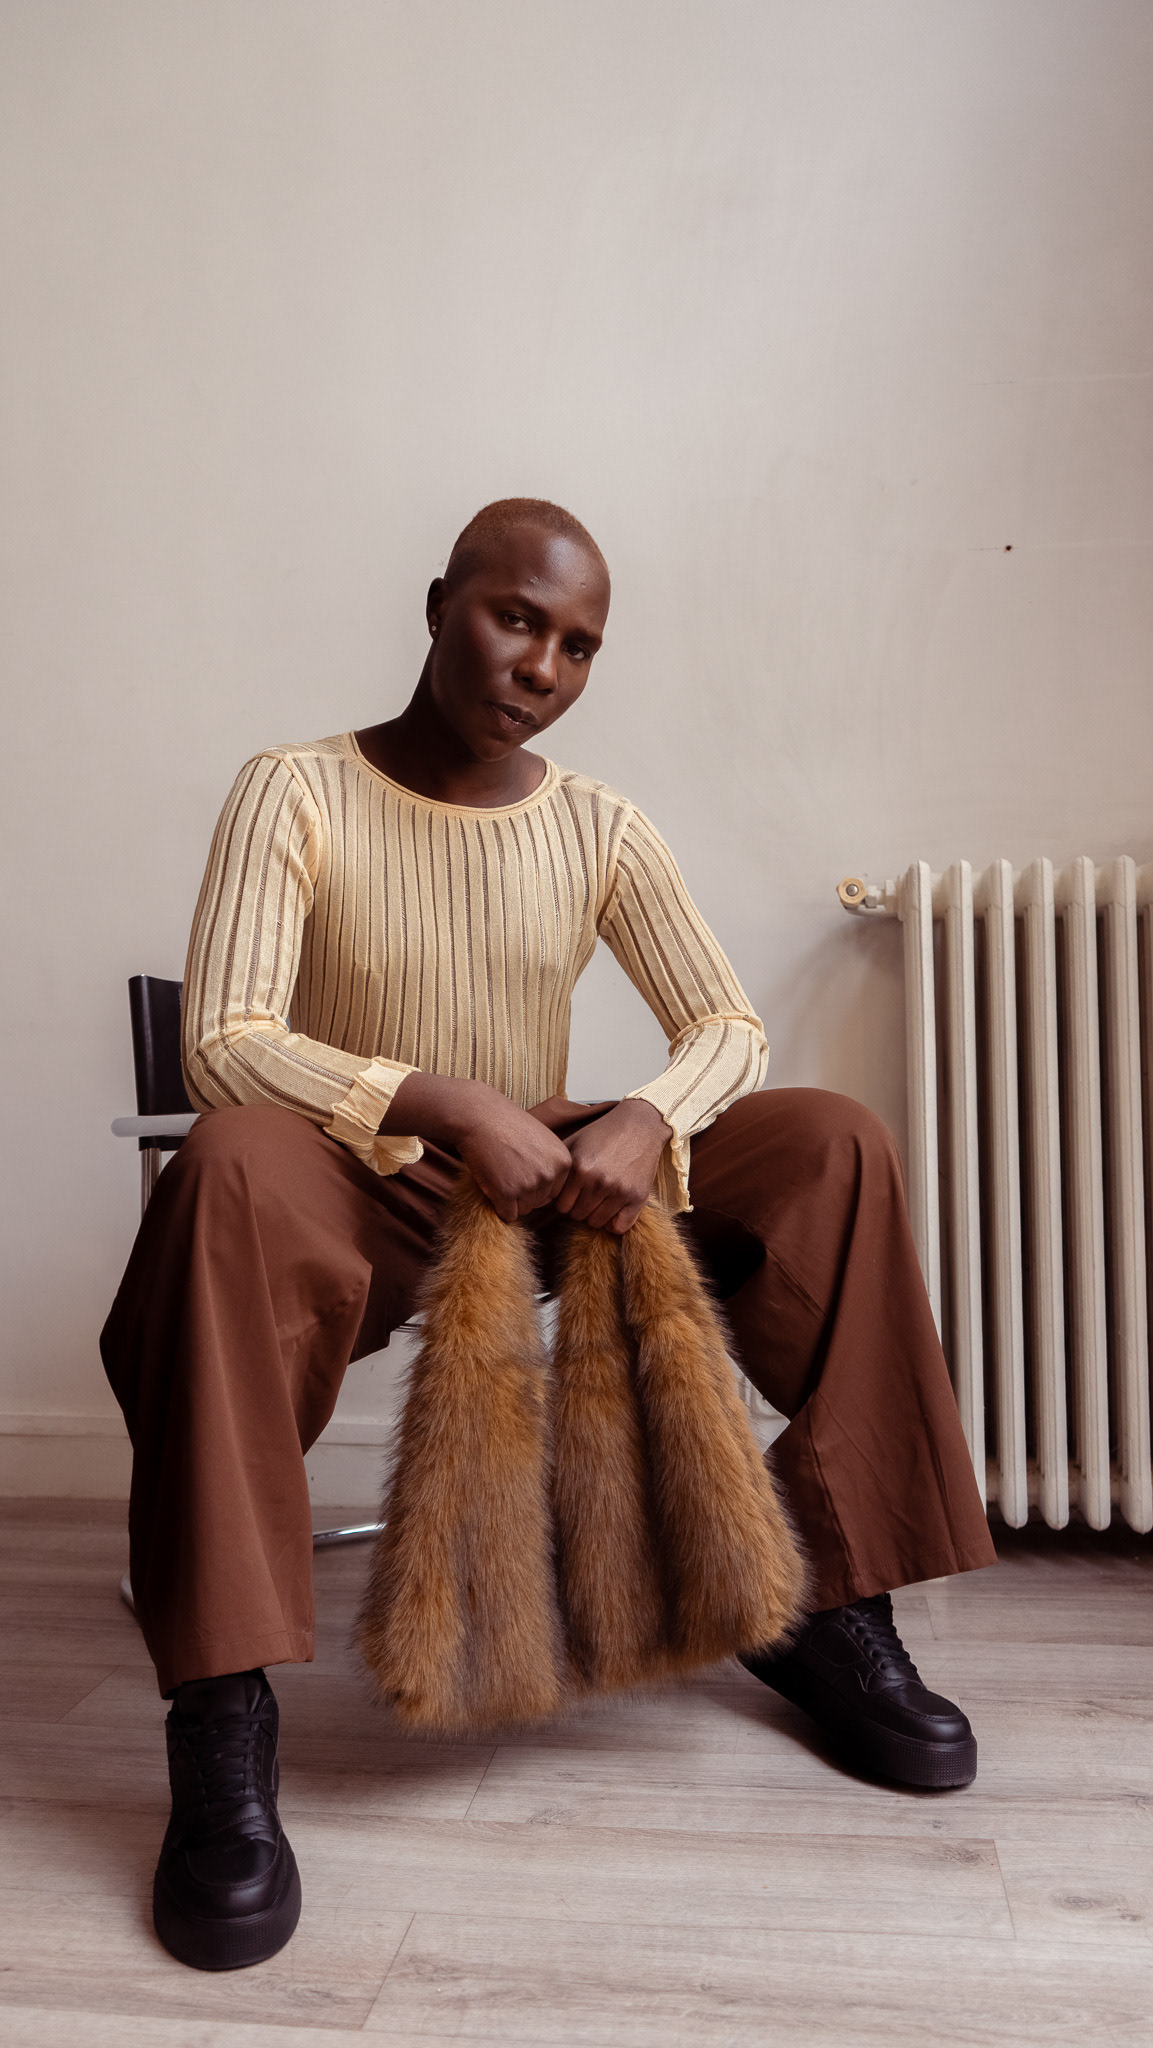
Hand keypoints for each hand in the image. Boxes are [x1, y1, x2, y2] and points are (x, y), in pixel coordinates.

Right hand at [380, 1072, 571, 1223]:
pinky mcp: (507, 1193)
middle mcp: (551, 1174)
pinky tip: (492, 1185)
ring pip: (523, 1210)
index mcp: (564, 1162)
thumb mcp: (543, 1140)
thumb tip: (550, 1198)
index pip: (554, 1192)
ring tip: (499, 1173)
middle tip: (507, 1169)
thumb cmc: (508, 1126)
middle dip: (522, 1193)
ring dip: (509, 1199)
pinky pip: (508, 1215)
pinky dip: (498, 1206)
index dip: (535, 1184)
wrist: (480, 1117)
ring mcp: (530, 1185)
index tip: (521, 1167)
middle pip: (539, 1202)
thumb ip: (551, 1166)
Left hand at [552, 1098, 670, 1233]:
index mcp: (579, 1169)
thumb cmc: (603, 1134)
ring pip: (596, 1223)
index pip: (561, 1206)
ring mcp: (619, 1191)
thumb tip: (537, 1183)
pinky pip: (620, 1227)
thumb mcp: (574, 1142)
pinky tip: (614, 1210)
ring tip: (599, 1200)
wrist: (639, 1126)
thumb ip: (556, 1164)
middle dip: (579, 1207)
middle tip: (587, 1195)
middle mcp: (598, 1181)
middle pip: (577, 1215)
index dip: (565, 1200)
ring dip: (596, 1214)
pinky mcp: (637, 1197)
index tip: (572, 1192)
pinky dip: (614, 1223)